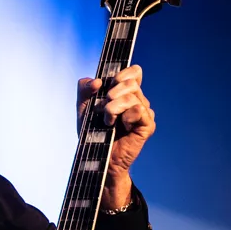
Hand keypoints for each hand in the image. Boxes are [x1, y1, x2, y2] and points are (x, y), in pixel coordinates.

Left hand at [77, 65, 154, 209]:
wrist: (97, 158)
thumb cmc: (92, 134)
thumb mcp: (83, 109)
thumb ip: (84, 90)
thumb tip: (96, 81)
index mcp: (125, 93)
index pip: (134, 72)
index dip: (123, 73)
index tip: (109, 84)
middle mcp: (138, 100)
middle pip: (131, 82)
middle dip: (112, 93)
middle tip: (103, 109)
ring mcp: (144, 113)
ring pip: (133, 96)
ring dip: (113, 108)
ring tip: (108, 121)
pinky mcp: (147, 125)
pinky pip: (139, 110)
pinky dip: (125, 117)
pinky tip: (120, 126)